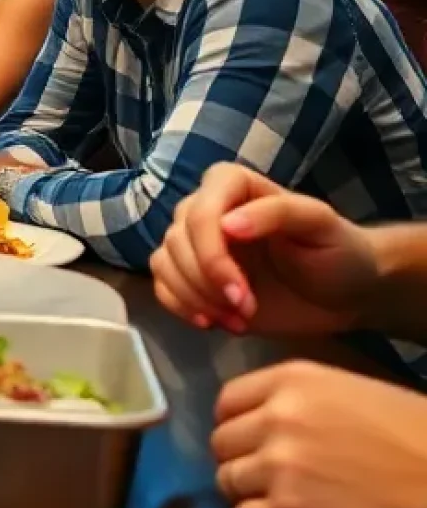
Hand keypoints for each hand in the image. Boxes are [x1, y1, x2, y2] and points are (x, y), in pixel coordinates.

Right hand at [150, 164, 377, 336]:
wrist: (346, 292)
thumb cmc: (338, 252)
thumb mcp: (319, 224)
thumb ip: (276, 212)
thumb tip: (227, 225)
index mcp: (232, 185)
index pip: (199, 213)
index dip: (211, 255)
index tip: (241, 292)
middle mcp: (205, 208)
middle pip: (177, 241)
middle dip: (207, 283)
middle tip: (247, 311)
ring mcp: (196, 244)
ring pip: (164, 263)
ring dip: (194, 298)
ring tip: (237, 320)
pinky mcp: (193, 277)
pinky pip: (162, 286)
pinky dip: (180, 307)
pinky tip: (213, 323)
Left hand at [213, 360, 426, 507]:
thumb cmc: (421, 442)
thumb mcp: (354, 394)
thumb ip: (301, 402)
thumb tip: (262, 421)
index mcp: (293, 381)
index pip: (227, 403)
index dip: (239, 427)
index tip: (256, 444)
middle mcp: (276, 418)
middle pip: (222, 444)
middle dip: (244, 462)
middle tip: (277, 480)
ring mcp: (279, 468)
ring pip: (228, 482)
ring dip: (252, 495)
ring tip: (292, 503)